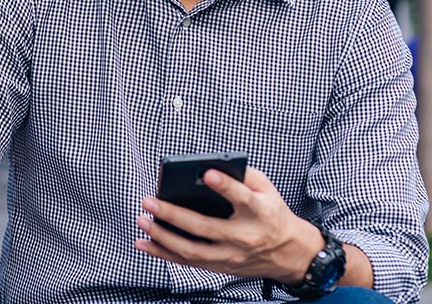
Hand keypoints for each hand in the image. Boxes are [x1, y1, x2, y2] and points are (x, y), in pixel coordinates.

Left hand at [133, 167, 321, 283]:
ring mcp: (231, 256)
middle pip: (206, 228)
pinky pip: (187, 263)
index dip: (225, 186)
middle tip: (150, 201)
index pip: (242, 198)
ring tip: (142, 221)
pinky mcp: (220, 266)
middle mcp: (245, 237)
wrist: (289, 253)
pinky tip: (144, 242)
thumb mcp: (267, 190)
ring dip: (163, 237)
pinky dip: (162, 253)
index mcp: (260, 213)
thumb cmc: (273, 215)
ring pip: (192, 251)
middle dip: (174, 214)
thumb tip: (211, 164)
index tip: (206, 173)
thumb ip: (243, 175)